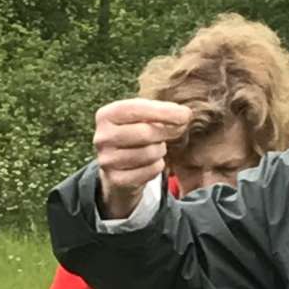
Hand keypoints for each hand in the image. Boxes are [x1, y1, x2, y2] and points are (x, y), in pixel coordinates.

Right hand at [93, 98, 192, 217]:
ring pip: (150, 153)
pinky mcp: (116, 180)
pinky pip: (150, 171)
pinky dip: (157, 166)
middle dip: (166, 132)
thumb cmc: (135, 135)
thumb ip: (160, 112)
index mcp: (106, 115)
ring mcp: (106, 160)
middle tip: (177, 131)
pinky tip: (151, 163)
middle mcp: (102, 137)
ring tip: (156, 148)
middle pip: (145, 133)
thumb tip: (185, 115)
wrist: (118, 168)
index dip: (164, 111)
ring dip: (160, 150)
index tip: (186, 114)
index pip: (137, 109)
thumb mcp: (141, 117)